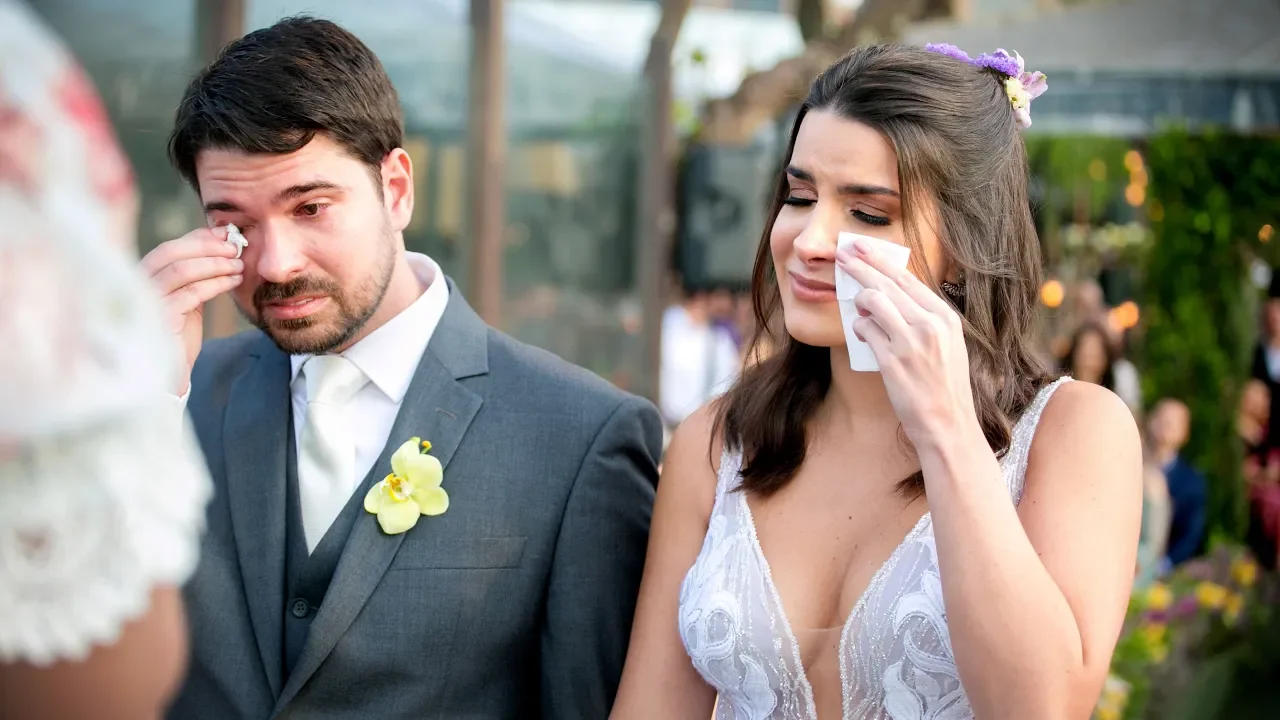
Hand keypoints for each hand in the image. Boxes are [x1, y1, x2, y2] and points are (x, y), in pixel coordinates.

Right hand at [140, 226, 243, 394]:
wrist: (168, 374)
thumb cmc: (177, 335)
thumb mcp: (186, 299)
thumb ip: (195, 275)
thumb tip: (221, 244)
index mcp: (142, 277)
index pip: (170, 247)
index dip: (199, 237)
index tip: (228, 233)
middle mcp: (136, 285)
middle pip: (172, 252)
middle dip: (208, 246)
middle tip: (236, 248)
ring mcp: (145, 301)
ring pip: (181, 271)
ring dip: (215, 264)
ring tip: (239, 266)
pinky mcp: (159, 319)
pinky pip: (191, 293)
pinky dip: (215, 284)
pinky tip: (233, 282)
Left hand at [837, 237, 975, 449]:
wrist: (948, 424)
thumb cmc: (944, 386)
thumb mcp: (946, 344)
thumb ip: (924, 319)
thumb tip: (891, 295)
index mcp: (945, 317)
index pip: (908, 278)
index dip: (881, 260)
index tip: (863, 249)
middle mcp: (930, 324)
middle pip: (888, 282)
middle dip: (861, 264)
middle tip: (842, 254)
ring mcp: (911, 341)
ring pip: (873, 301)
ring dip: (859, 300)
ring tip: (857, 307)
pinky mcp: (893, 359)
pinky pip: (865, 329)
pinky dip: (859, 327)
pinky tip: (861, 331)